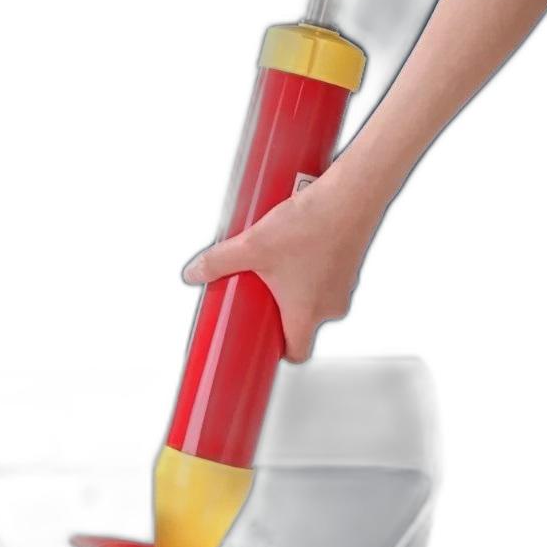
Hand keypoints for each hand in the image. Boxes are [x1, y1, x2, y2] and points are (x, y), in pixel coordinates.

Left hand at [181, 172, 381, 361]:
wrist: (353, 194)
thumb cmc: (312, 225)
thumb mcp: (252, 245)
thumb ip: (218, 261)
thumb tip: (193, 273)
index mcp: (308, 315)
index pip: (297, 353)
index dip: (277, 350)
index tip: (260, 338)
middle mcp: (332, 306)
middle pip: (300, 322)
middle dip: (276, 310)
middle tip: (257, 292)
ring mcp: (344, 285)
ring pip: (314, 296)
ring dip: (292, 285)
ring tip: (270, 262)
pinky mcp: (350, 262)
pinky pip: (325, 275)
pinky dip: (309, 266)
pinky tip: (292, 244)